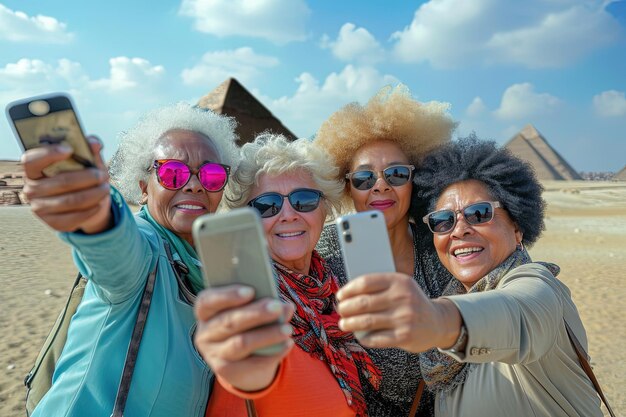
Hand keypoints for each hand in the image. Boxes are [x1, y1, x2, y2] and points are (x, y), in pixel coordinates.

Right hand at [22, 136, 111, 232]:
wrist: (83, 203)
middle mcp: (32, 189)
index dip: (48, 153)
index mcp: (33, 169)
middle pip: (61, 181)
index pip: (31, 160)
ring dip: (93, 194)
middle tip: (102, 175)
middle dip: (87, 178)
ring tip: (105, 188)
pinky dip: (90, 210)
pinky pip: (74, 218)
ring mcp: (40, 208)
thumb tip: (94, 142)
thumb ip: (87, 149)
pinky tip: (99, 203)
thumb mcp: (84, 161)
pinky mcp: (52, 223)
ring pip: (71, 201)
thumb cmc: (79, 176)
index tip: (69, 149)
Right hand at [194, 285, 294, 391]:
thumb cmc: (247, 324)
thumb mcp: (250, 311)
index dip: (228, 295)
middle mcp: (205, 332)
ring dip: (266, 335)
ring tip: (287, 329)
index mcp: (206, 310)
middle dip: (255, 313)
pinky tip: (287, 344)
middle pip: (228, 322)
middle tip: (277, 307)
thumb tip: (285, 307)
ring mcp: (213, 354)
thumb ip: (263, 304)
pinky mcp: (225, 371)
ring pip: (240, 343)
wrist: (243, 361)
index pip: (207, 301)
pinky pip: (250, 363)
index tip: (250, 291)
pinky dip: (272, 353)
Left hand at [336, 272, 461, 352]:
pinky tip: (359, 335)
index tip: (340, 295)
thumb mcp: (401, 287)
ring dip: (349, 323)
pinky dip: (363, 337)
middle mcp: (402, 298)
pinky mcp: (404, 336)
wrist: (437, 322)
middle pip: (363, 303)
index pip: (366, 283)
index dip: (348, 290)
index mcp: (399, 281)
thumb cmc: (411, 302)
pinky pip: (375, 338)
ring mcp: (404, 318)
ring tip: (343, 323)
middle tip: (340, 311)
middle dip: (346, 308)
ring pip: (366, 321)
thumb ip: (380, 288)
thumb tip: (348, 294)